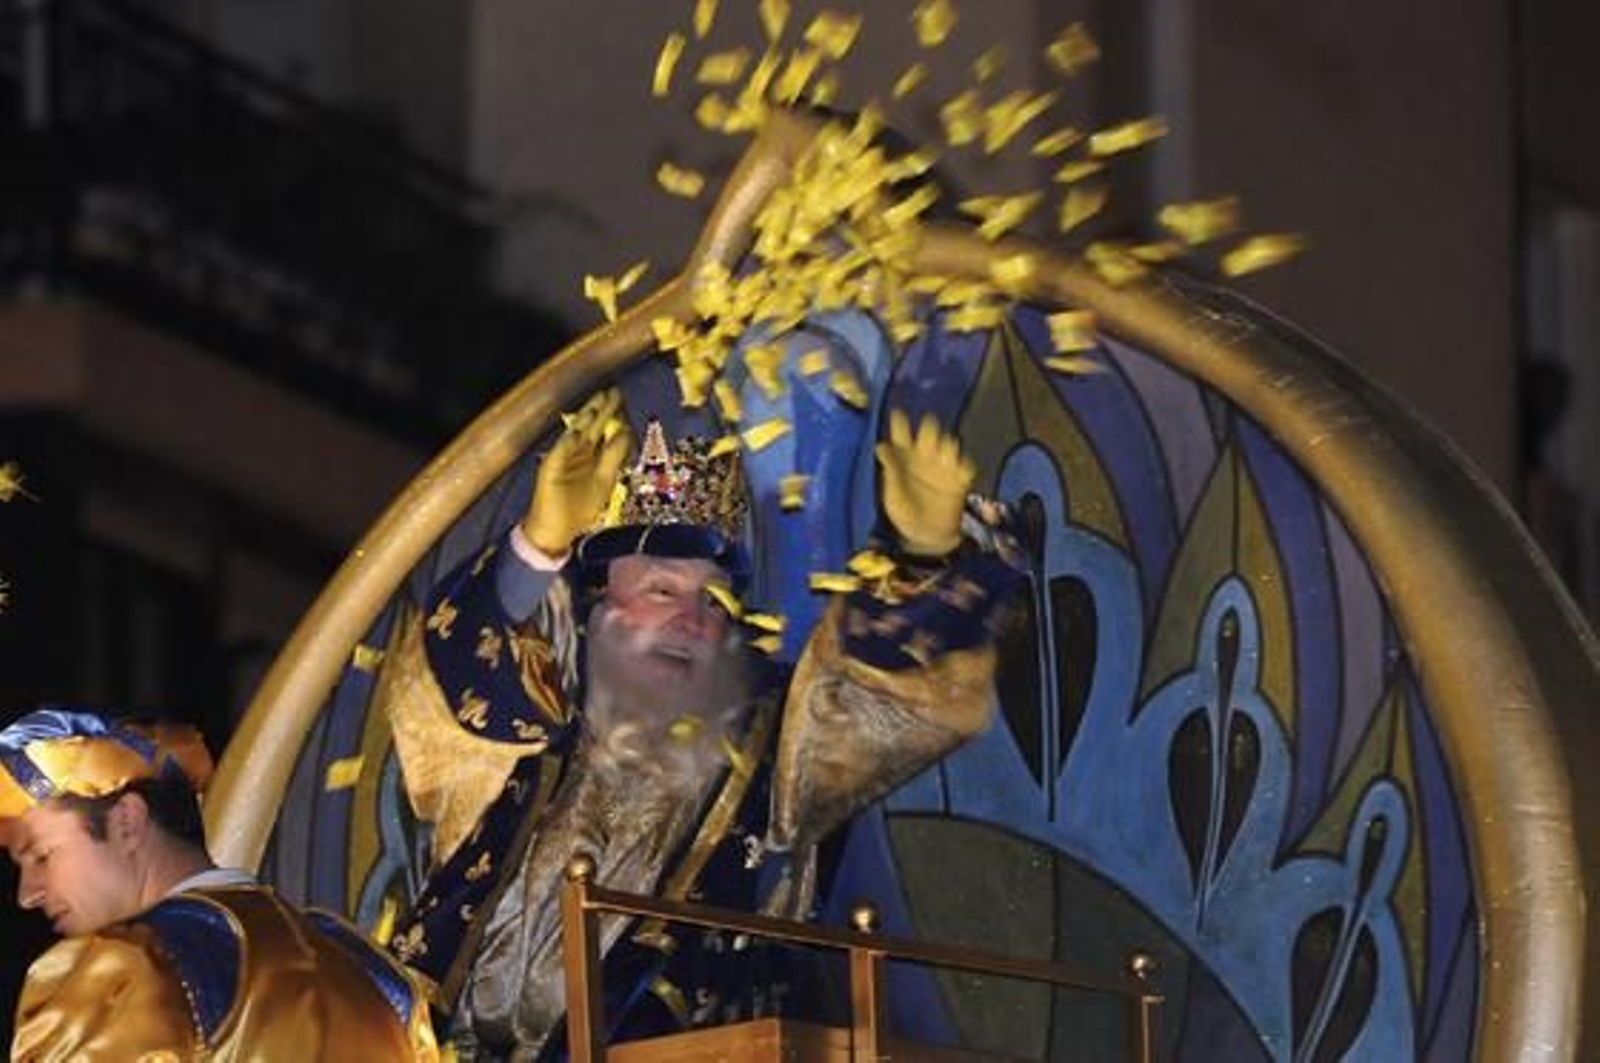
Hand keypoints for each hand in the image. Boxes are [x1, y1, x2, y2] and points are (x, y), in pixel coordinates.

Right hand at [522, 388, 633, 555]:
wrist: (557, 530)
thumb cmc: (579, 509)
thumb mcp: (604, 480)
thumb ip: (614, 457)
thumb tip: (626, 434)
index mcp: (591, 456)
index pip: (604, 432)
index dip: (614, 419)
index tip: (624, 404)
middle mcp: (577, 453)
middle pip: (591, 428)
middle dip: (602, 411)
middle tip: (614, 392)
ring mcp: (563, 459)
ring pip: (575, 434)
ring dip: (584, 420)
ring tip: (596, 403)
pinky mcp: (550, 469)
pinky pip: (559, 452)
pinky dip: (567, 442)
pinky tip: (575, 432)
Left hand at [875, 410, 975, 556]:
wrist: (926, 536)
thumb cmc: (904, 512)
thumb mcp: (892, 495)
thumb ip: (891, 471)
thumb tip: (880, 447)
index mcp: (904, 456)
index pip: (902, 432)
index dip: (900, 423)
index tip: (897, 413)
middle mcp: (925, 455)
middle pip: (930, 431)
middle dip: (929, 430)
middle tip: (926, 435)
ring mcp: (944, 466)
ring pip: (949, 444)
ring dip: (946, 446)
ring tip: (942, 454)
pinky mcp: (960, 479)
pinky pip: (966, 466)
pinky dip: (963, 466)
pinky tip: (959, 471)